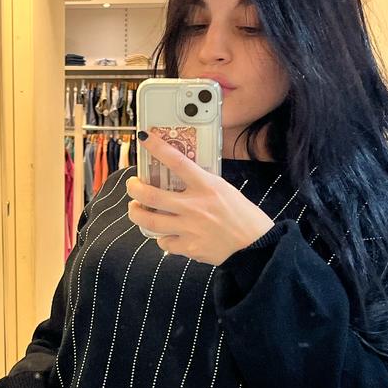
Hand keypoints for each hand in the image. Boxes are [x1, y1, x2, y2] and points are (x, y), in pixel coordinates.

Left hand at [127, 133, 274, 264]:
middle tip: (132, 185)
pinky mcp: (189, 247)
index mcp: (207, 186)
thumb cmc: (242, 215)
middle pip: (151, 195)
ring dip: (136, 214)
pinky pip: (164, 242)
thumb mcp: (224, 189)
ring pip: (149, 221)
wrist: (254, 245)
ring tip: (135, 209)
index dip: (157, 148)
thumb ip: (201, 184)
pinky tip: (164, 233)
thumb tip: (178, 178)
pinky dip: (161, 237)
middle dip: (134, 188)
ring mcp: (189, 228)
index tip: (144, 139)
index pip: (177, 162)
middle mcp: (194, 206)